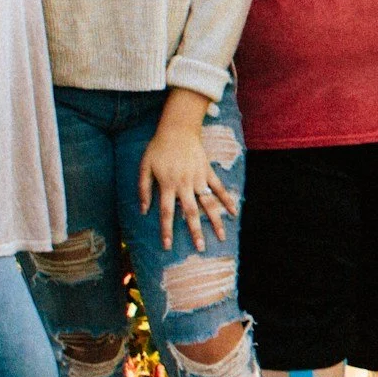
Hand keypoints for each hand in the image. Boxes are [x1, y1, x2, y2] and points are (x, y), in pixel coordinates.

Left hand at [139, 105, 234, 251]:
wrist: (178, 129)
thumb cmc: (158, 148)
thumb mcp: (145, 167)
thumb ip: (143, 189)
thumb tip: (144, 211)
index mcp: (168, 185)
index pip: (167, 212)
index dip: (167, 230)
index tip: (168, 246)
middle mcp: (185, 184)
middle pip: (192, 212)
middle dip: (196, 231)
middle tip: (201, 248)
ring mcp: (199, 178)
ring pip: (208, 203)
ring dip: (215, 221)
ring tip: (221, 236)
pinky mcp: (208, 172)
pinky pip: (219, 188)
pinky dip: (227, 200)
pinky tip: (234, 212)